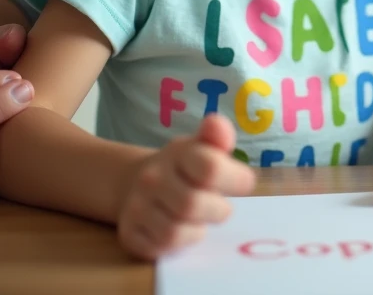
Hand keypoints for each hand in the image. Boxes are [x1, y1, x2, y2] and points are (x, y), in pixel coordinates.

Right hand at [118, 113, 255, 260]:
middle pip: (192, 204)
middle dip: (217, 212)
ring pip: (174, 231)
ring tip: (200, 219)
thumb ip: (218, 136)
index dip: (236, 180)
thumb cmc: (185, 167)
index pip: (210, 168)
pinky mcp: (130, 232)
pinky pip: (160, 248)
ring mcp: (137, 205)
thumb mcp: (204, 146)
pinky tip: (182, 230)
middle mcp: (153, 177)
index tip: (242, 184)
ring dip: (198, 230)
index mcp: (179, 153)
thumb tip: (215, 123)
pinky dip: (179, 244)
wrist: (138, 182)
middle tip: (220, 207)